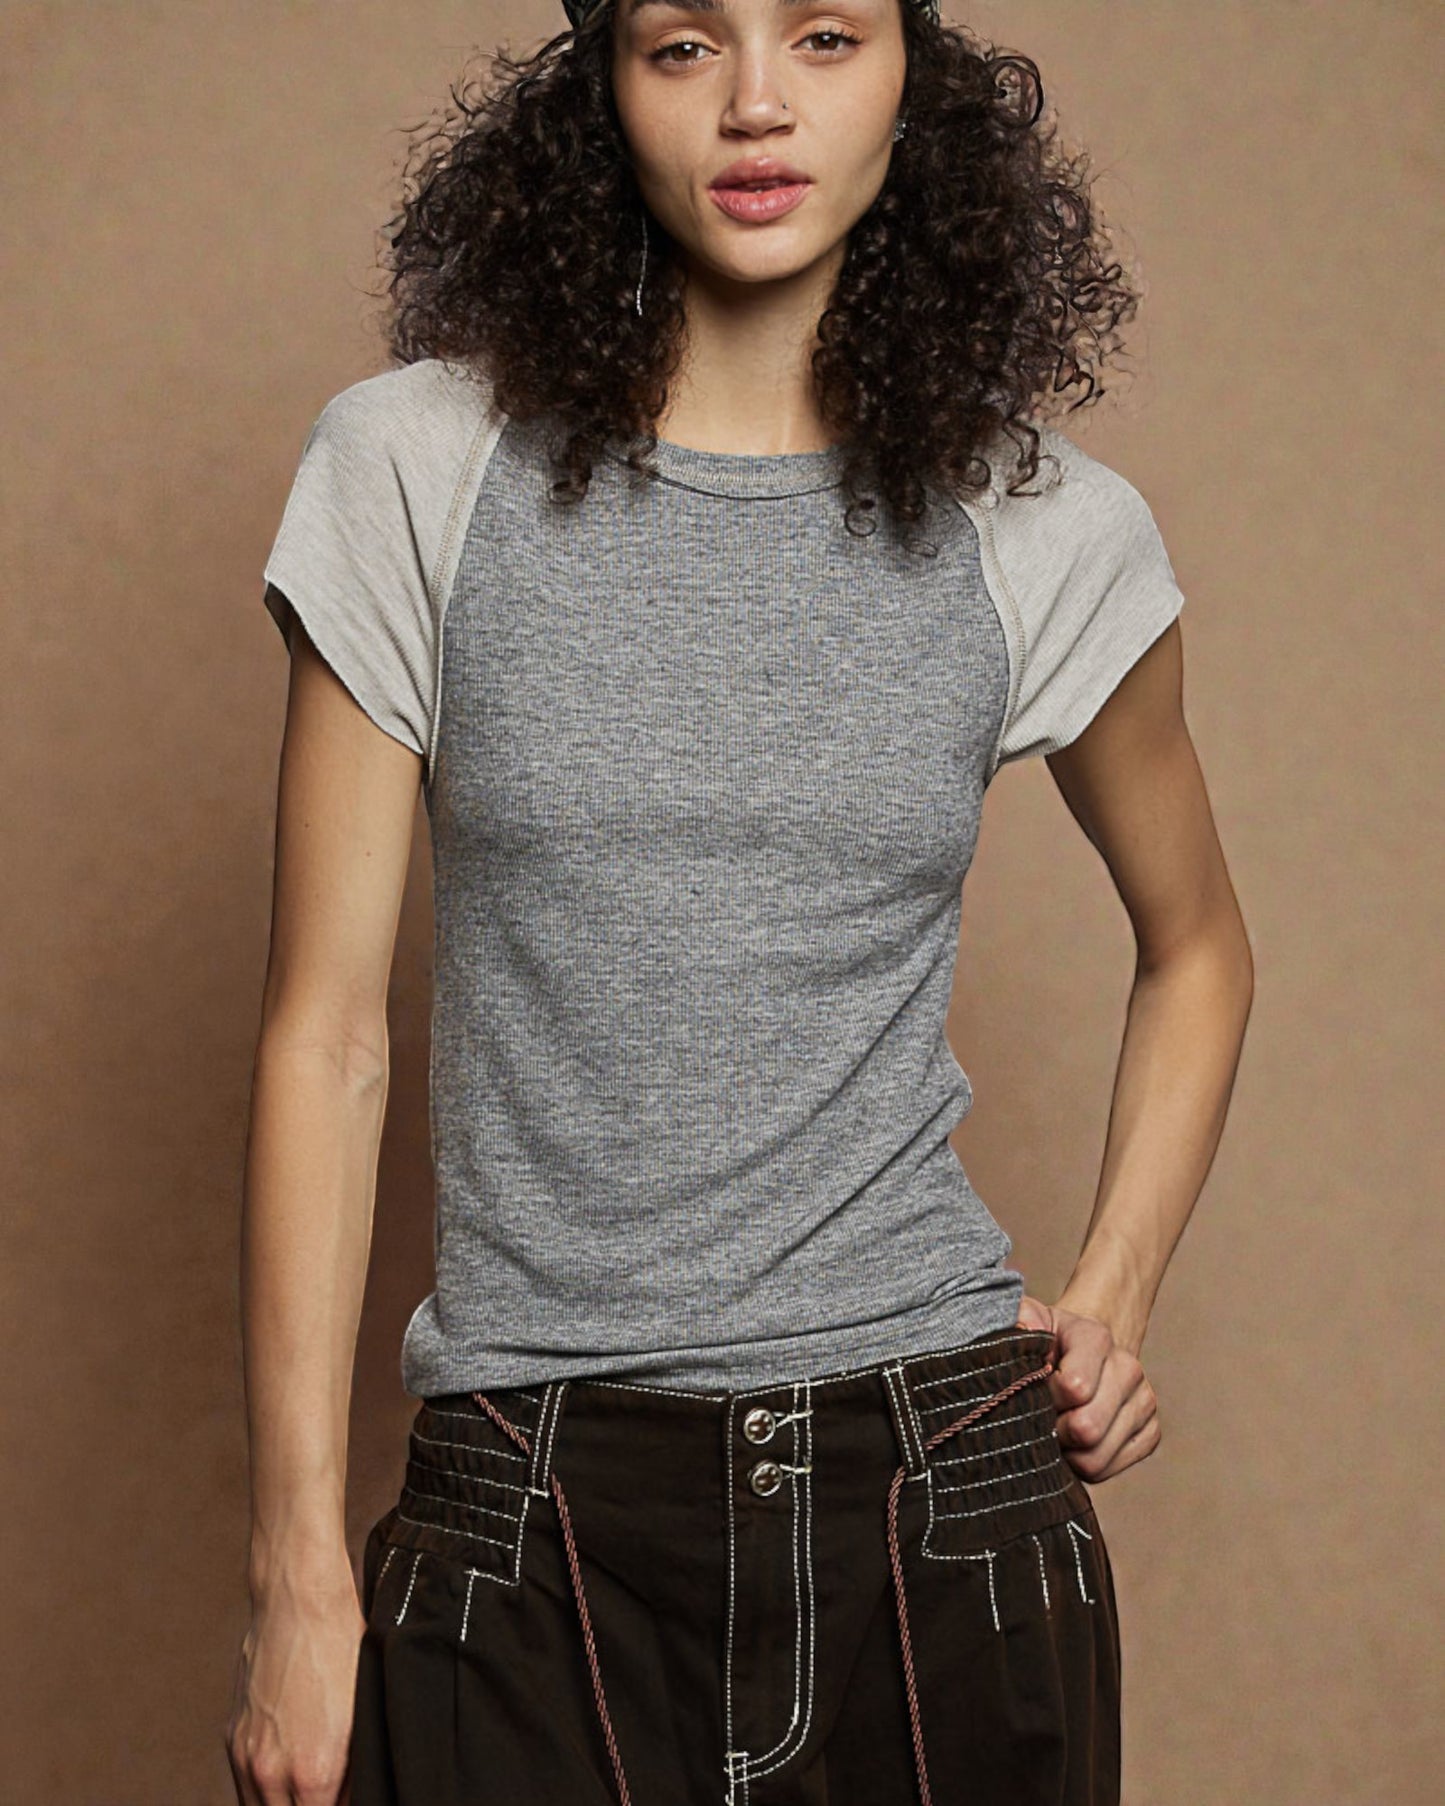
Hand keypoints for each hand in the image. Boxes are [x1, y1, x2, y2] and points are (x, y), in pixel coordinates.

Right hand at [226, 1567, 364, 1804]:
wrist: (297, 1601)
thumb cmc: (341, 1647)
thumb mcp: (364, 1714)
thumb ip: (357, 1771)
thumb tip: (356, 1796)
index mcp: (313, 1773)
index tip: (347, 1797)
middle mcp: (271, 1773)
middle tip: (330, 1792)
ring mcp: (246, 1756)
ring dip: (284, 1805)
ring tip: (309, 1790)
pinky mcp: (233, 1738)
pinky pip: (245, 1785)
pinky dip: (264, 1791)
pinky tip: (287, 1776)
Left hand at [1015, 1292, 1160, 1482]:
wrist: (1080, 1352)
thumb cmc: (1046, 1343)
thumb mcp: (1027, 1322)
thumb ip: (1019, 1319)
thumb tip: (1024, 1327)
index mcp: (1095, 1337)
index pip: (1074, 1388)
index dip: (1044, 1398)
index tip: (1032, 1389)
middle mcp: (1128, 1368)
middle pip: (1087, 1429)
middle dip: (1054, 1430)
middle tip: (1041, 1418)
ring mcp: (1144, 1402)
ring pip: (1096, 1457)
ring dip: (1067, 1452)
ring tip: (1055, 1429)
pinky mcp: (1150, 1433)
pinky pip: (1109, 1470)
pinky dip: (1084, 1464)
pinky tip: (1074, 1443)